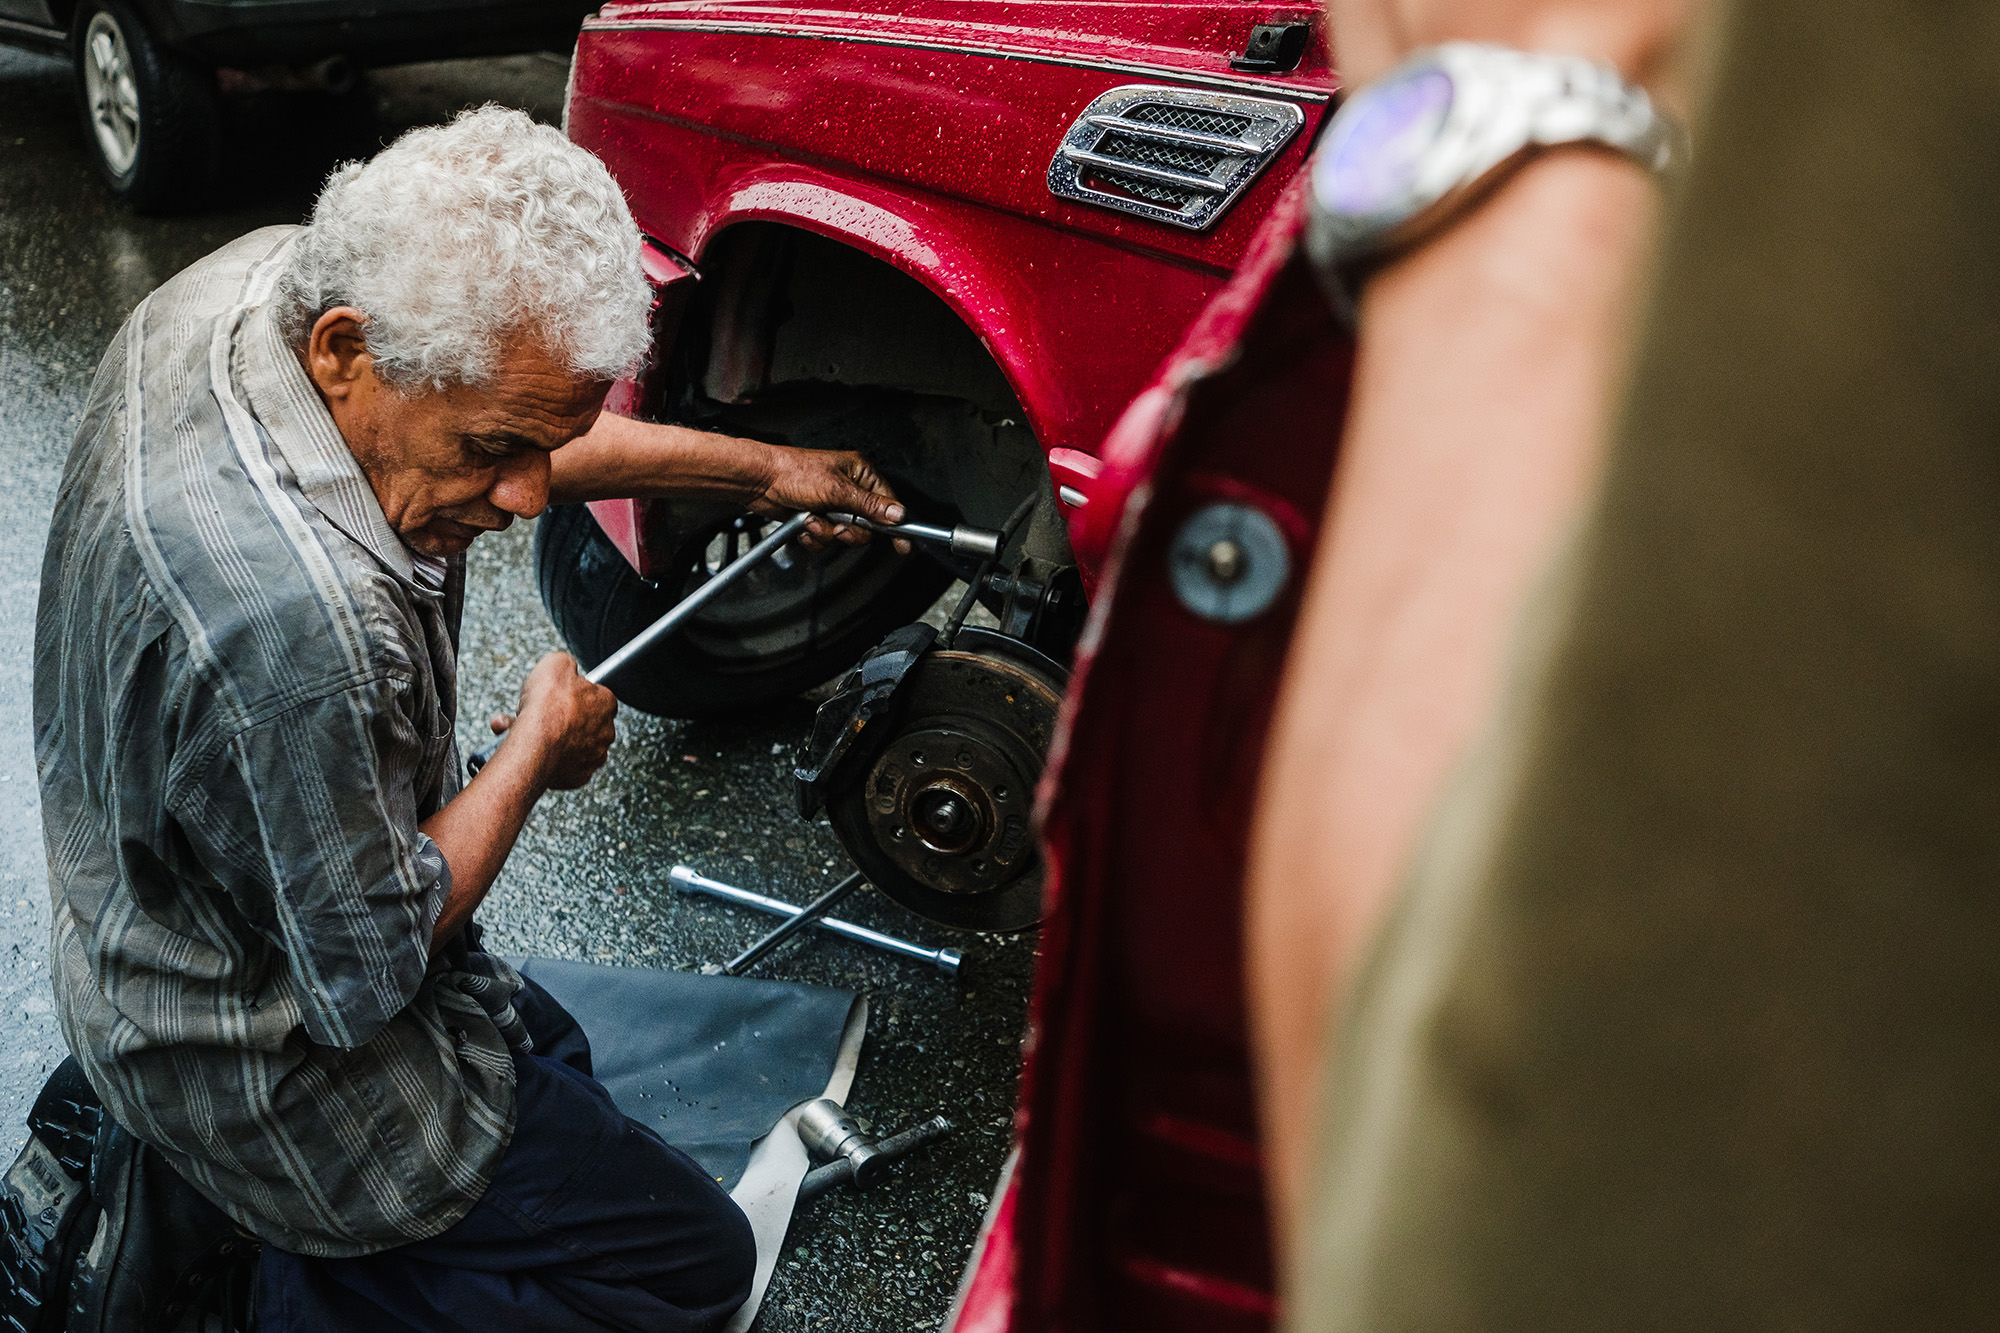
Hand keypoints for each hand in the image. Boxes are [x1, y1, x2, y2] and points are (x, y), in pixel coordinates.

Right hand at [505, 652, 617, 790]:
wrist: (535, 744)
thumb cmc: (546, 705)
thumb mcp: (555, 663)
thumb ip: (566, 663)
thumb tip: (566, 666)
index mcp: (606, 704)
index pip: (597, 695)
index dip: (574, 693)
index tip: (559, 694)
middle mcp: (606, 732)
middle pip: (583, 721)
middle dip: (562, 717)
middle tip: (539, 713)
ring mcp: (593, 756)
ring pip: (571, 744)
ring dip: (552, 737)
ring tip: (525, 730)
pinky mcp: (579, 776)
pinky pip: (565, 765)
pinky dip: (549, 758)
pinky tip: (532, 748)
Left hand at [749, 445, 911, 553]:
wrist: (759, 481)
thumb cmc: (792, 472)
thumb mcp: (837, 490)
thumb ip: (870, 506)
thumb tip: (897, 513)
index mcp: (860, 473)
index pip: (888, 503)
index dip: (894, 525)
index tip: (902, 544)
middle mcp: (849, 488)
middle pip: (867, 525)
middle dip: (848, 530)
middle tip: (837, 524)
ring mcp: (832, 504)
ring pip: (844, 534)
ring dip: (827, 532)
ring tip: (813, 518)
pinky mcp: (817, 516)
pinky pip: (826, 538)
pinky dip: (814, 535)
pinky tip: (804, 522)